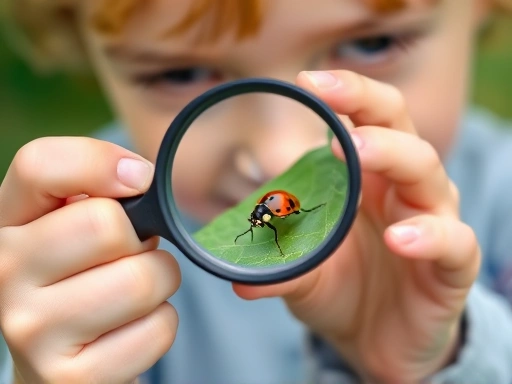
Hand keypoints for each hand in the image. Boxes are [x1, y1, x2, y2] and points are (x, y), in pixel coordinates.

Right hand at [0, 138, 180, 383]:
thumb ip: (97, 188)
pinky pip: (158, 328)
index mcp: (5, 224)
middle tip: (130, 254)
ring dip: (159, 281)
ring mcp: (32, 331)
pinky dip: (160, 323)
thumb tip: (139, 175)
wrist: (61, 361)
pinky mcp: (72, 378)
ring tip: (133, 292)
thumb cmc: (79, 278)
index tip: (139, 178)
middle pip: (107, 225)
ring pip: (142, 279)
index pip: (40, 165)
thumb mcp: (74, 225)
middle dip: (141, 238)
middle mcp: (4, 274)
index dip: (100, 162)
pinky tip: (129, 329)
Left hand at [234, 71, 479, 382]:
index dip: (347, 94)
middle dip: (368, 107)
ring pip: (427, 173)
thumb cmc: (343, 290)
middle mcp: (402, 191)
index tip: (308, 80)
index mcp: (367, 180)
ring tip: (360, 153)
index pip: (368, 119)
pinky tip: (401, 238)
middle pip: (400, 130)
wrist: (377, 340)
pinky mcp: (451, 266)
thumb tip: (236, 276)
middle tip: (330, 97)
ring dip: (394, 156)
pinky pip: (454, 242)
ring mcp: (432, 222)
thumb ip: (278, 267)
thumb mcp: (304, 274)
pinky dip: (430, 235)